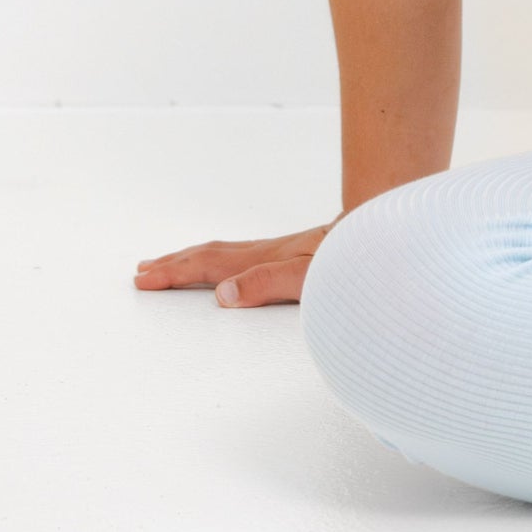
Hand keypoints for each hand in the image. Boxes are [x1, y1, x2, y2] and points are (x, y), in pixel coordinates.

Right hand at [133, 219, 340, 306]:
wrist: (389, 237)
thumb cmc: (354, 263)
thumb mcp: (310, 277)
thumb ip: (268, 283)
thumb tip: (222, 294)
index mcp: (266, 259)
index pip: (210, 265)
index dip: (174, 273)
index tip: (142, 280)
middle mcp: (271, 251)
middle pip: (212, 255)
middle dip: (175, 263)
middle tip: (142, 270)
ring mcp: (285, 250)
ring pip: (229, 251)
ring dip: (196, 258)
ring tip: (174, 262)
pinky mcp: (300, 253)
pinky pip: (247, 254)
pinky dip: (224, 259)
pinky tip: (233, 266)